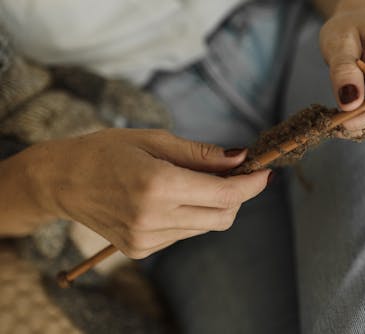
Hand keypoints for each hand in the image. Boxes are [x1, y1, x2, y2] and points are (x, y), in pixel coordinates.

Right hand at [32, 129, 269, 258]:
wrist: (62, 180)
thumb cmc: (106, 151)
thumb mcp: (155, 140)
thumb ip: (201, 154)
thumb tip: (240, 158)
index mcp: (157, 185)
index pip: (224, 194)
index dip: (251, 185)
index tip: (264, 173)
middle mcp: (153, 218)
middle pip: (223, 216)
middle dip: (237, 196)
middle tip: (235, 174)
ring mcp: (146, 239)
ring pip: (207, 227)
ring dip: (214, 205)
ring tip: (197, 181)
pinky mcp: (141, 249)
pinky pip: (185, 233)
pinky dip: (192, 215)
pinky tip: (174, 198)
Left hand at [319, 7, 364, 134]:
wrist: (360, 27)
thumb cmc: (348, 31)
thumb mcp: (337, 46)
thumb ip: (343, 73)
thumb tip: (349, 105)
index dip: (363, 116)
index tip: (337, 123)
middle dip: (362, 120)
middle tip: (334, 118)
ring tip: (345, 104)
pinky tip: (357, 104)